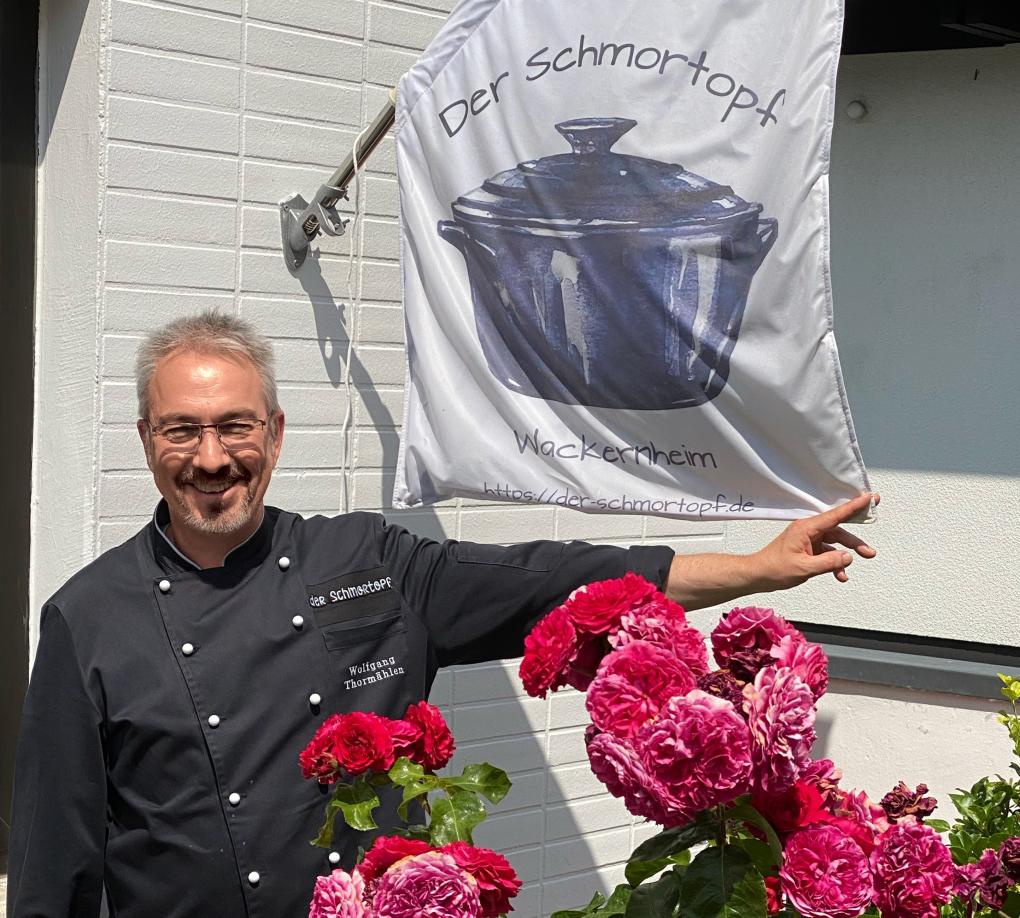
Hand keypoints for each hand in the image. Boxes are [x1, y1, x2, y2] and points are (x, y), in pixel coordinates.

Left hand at [750, 492, 878, 590]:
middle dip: (855, 540)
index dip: (853, 506)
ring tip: (862, 560)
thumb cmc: (775, 568)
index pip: (835, 515)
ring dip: (846, 553)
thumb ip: (829, 562)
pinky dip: (834, 562)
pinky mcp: (807, 549)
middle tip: (870, 548)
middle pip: (837, 530)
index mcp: (806, 528)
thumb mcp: (805, 567)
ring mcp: (807, 539)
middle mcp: (808, 530)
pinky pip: (826, 552)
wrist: (758, 575)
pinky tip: (840, 575)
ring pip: (834, 542)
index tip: (869, 497)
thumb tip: (848, 556)